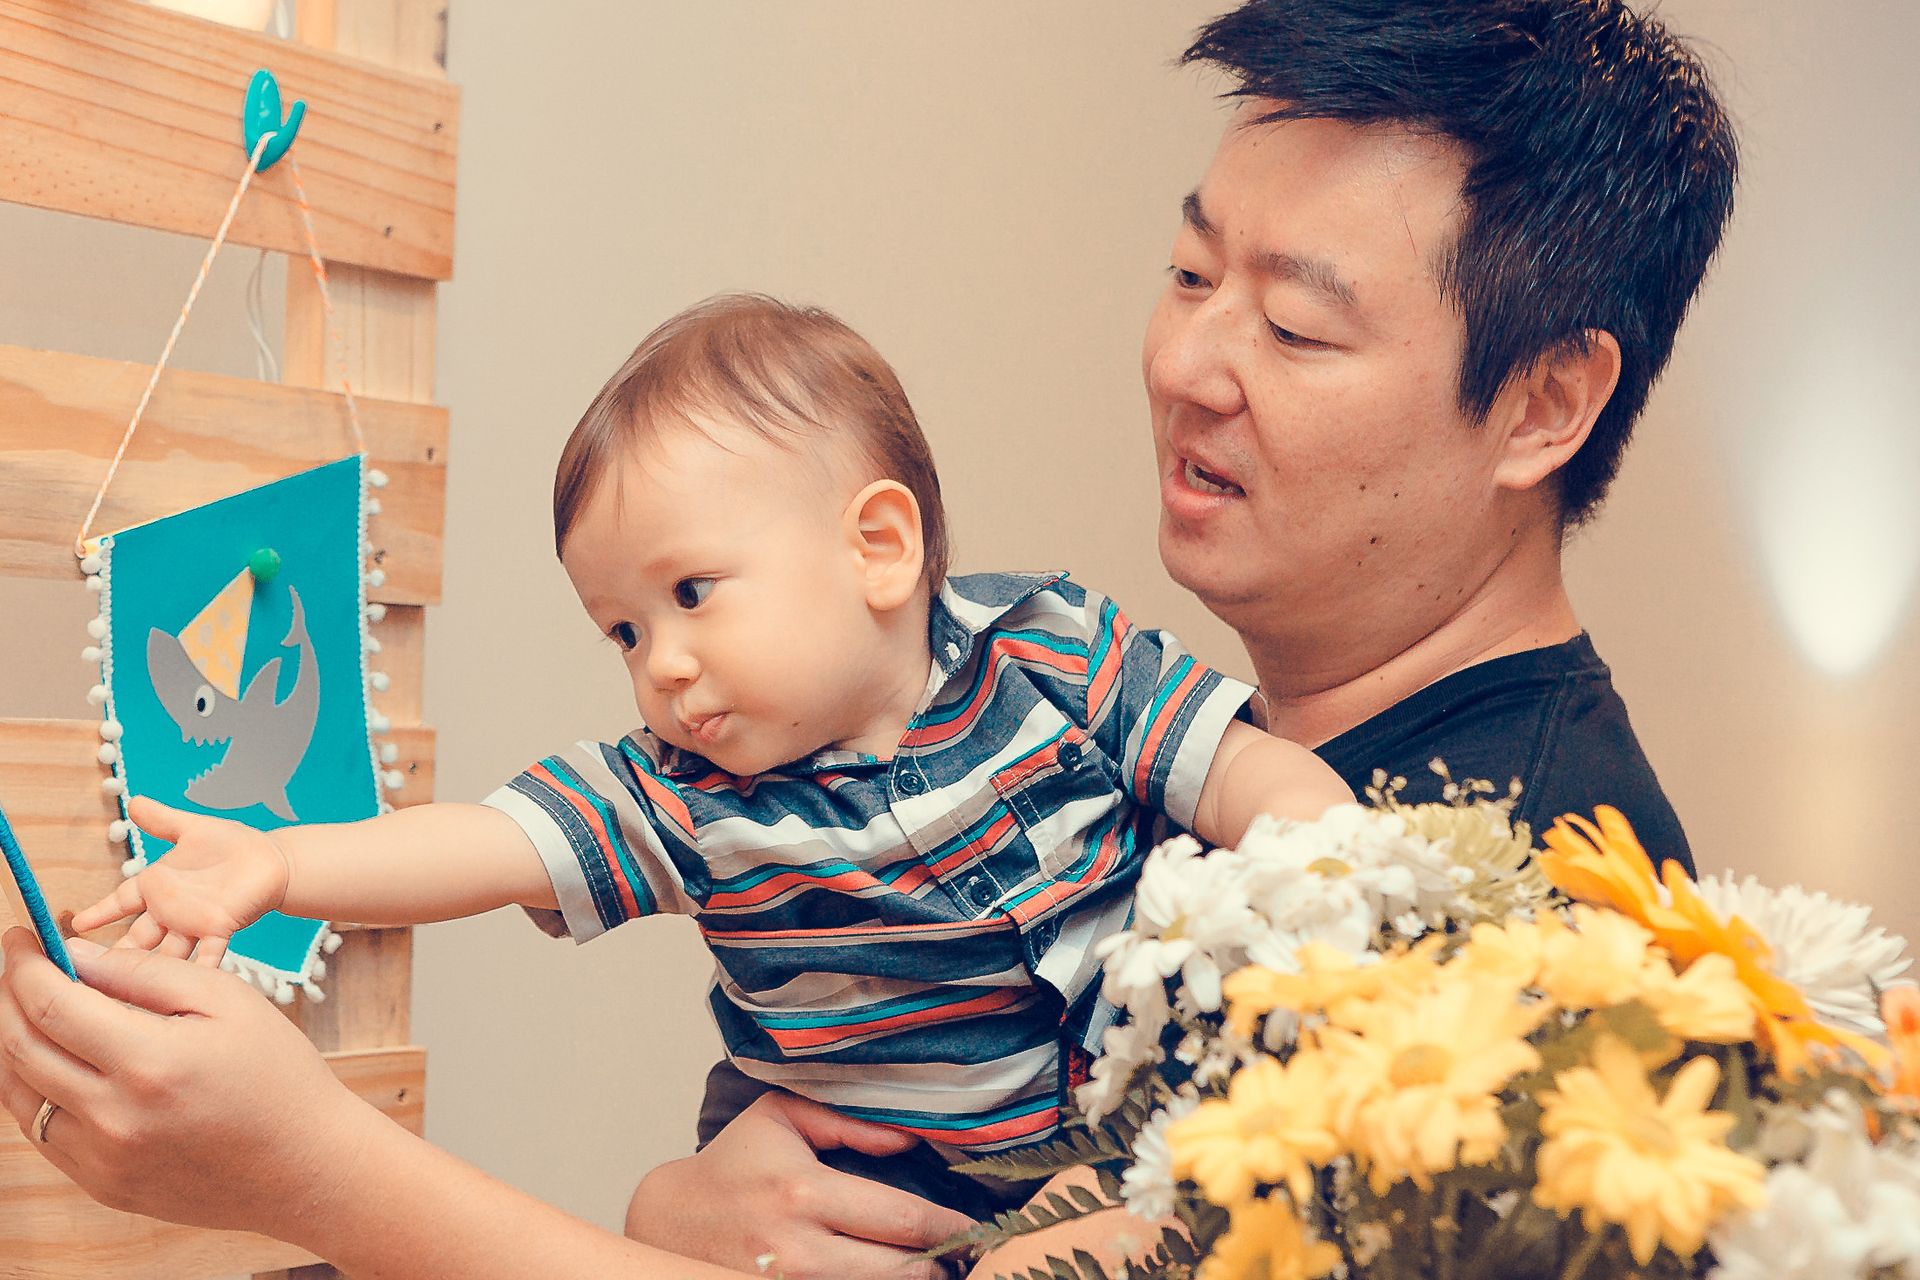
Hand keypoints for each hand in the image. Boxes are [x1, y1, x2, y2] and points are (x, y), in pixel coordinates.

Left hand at [0, 928, 370, 1235]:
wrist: (305, 1164)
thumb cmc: (277, 1074)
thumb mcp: (228, 999)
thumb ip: (146, 973)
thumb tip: (76, 956)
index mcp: (149, 1063)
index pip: (50, 1004)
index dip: (25, 964)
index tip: (22, 934)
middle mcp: (113, 1118)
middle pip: (21, 1046)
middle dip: (10, 994)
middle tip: (20, 963)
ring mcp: (102, 1159)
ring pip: (19, 1092)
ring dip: (14, 1041)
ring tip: (31, 1008)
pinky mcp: (102, 1184)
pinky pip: (43, 1129)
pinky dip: (34, 1086)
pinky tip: (57, 1059)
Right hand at [70, 796, 291, 966]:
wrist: (272, 860)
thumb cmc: (232, 845)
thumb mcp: (192, 829)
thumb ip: (162, 820)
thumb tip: (135, 801)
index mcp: (158, 885)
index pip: (120, 901)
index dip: (99, 912)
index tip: (73, 925)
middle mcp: (170, 910)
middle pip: (135, 937)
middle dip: (112, 955)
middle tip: (86, 972)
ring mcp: (193, 923)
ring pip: (162, 953)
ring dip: (145, 971)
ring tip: (121, 990)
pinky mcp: (220, 928)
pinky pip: (207, 954)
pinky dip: (197, 970)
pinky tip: (185, 987)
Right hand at [625, 1091, 975, 1278]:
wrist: (671, 1219)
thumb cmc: (734, 1163)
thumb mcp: (782, 1115)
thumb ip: (848, 1120)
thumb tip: (911, 1134)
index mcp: (803, 1192)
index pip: (900, 1219)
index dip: (947, 1226)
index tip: (976, 1225)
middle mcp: (796, 1249)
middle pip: (898, 1270)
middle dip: (941, 1263)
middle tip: (968, 1252)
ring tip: (937, 1267)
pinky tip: (893, 1275)